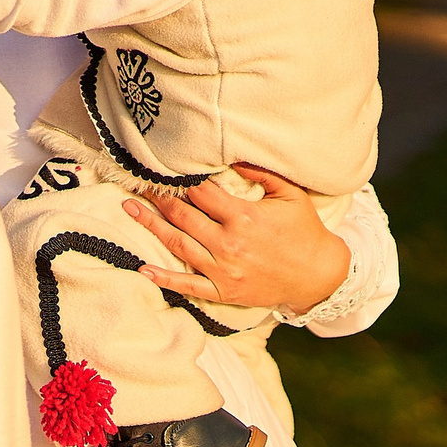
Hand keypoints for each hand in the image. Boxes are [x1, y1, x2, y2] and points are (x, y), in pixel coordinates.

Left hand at [123, 163, 351, 313]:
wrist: (318, 275)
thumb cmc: (304, 231)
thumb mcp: (289, 195)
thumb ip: (261, 173)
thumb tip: (233, 155)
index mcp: (243, 217)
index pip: (201, 194)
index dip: (180, 180)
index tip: (163, 168)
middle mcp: (229, 244)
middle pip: (182, 216)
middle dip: (157, 198)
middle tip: (136, 183)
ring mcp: (223, 269)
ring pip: (178, 245)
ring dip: (151, 226)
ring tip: (129, 210)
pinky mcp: (223, 290)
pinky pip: (187, 284)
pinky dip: (164, 278)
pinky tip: (143, 269)